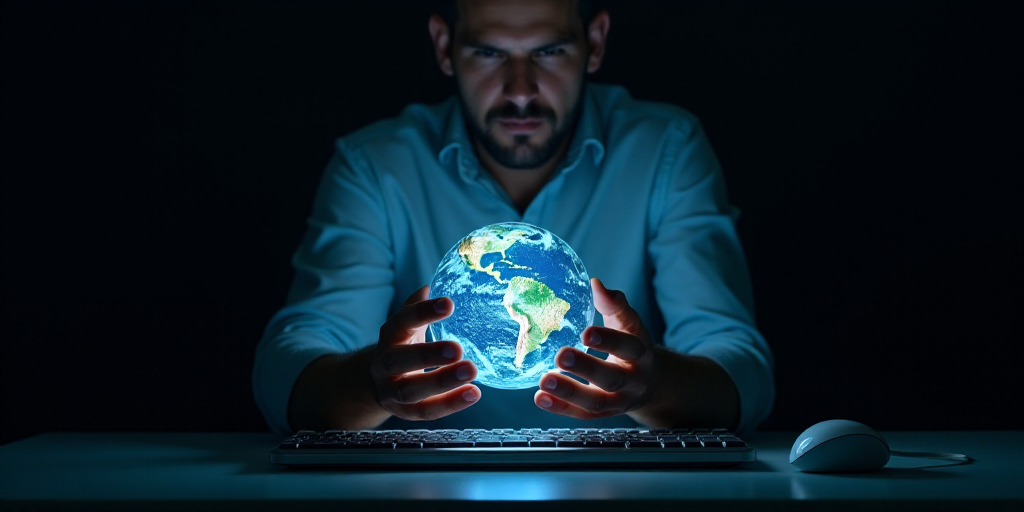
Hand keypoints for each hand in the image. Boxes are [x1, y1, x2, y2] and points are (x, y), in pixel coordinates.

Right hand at [370, 285, 480, 419]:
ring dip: (442, 382)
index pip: (402, 322)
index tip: (449, 304)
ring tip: (472, 371)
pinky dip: (451, 404)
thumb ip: (416, 308)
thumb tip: (428, 287)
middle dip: (428, 355)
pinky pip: (426, 411)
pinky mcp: (404, 413)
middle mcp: (385, 364)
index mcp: (389, 337)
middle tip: (457, 349)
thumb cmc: (401, 347)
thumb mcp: (405, 327)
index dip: (423, 313)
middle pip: (399, 361)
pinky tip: (474, 393)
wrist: (376, 383)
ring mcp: (391, 391)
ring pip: (412, 390)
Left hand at [534, 278, 661, 418]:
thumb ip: (614, 305)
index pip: (628, 347)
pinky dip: (561, 408)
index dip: (608, 340)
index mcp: (641, 354)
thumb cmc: (632, 345)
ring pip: (596, 401)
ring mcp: (619, 401)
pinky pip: (582, 414)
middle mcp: (633, 380)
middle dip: (586, 368)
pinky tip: (541, 397)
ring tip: (545, 380)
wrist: (650, 383)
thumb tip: (595, 284)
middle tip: (561, 355)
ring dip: (569, 392)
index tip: (585, 333)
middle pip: (611, 378)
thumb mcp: (629, 324)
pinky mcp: (603, 414)